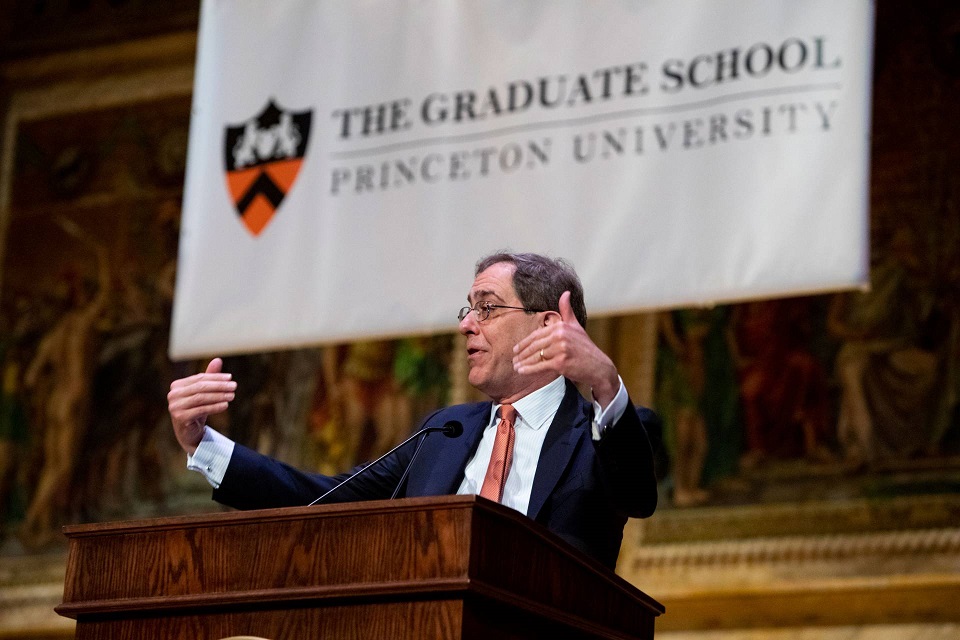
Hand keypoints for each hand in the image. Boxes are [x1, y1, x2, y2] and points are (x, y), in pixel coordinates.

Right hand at [167, 358, 235, 454]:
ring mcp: (175, 406)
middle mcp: (173, 395)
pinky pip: (201, 410)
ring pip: (201, 398)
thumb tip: (218, 359)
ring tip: (232, 396)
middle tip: (234, 386)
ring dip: (219, 396)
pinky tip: (226, 405)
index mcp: (177, 385)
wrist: (189, 433)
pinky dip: (215, 407)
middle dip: (219, 386)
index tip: (230, 378)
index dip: (216, 377)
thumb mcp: (203, 393)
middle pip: (200, 387)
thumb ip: (209, 377)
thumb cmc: (196, 410)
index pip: (199, 378)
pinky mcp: (180, 417)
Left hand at [512, 291, 619, 405]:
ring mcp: (561, 349)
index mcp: (561, 326)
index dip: (525, 342)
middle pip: (535, 345)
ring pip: (536, 356)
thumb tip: (565, 292)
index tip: (516, 349)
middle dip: (522, 353)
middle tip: (513, 358)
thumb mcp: (576, 326)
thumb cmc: (585, 347)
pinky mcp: (561, 363)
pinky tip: (521, 371)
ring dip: (523, 362)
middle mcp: (561, 335)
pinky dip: (529, 370)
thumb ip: (567, 311)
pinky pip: (540, 366)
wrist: (599, 366)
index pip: (537, 335)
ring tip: (516, 366)